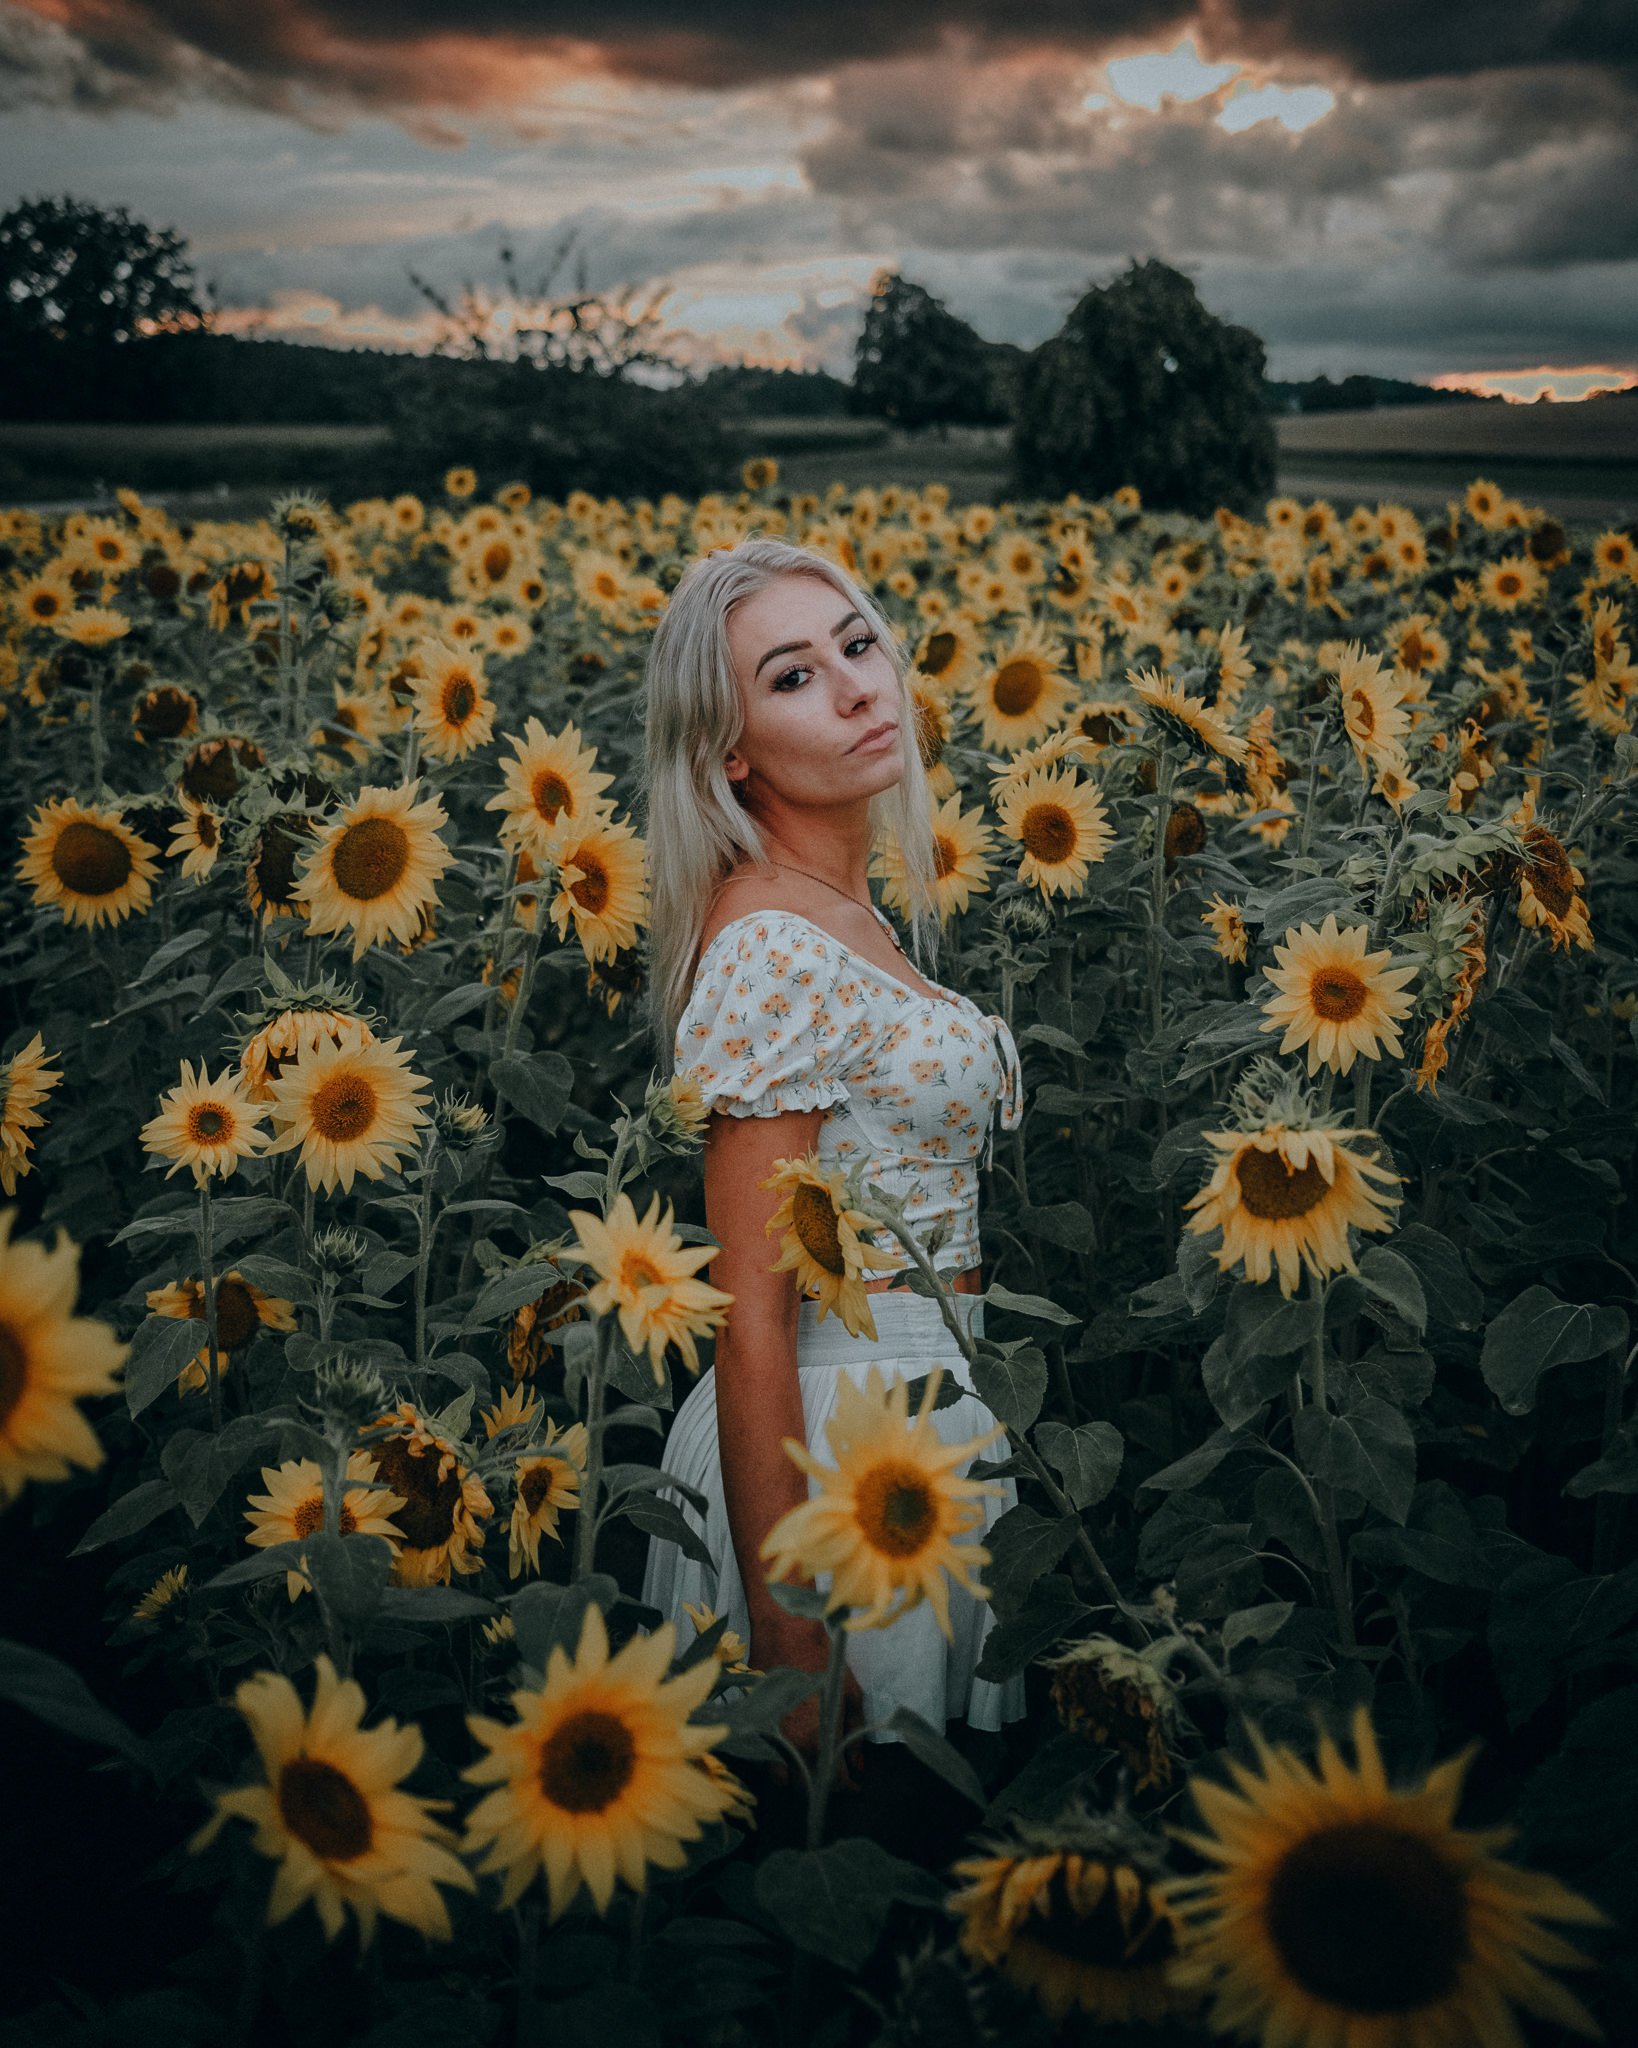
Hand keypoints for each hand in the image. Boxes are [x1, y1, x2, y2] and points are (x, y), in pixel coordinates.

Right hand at [750, 1622, 867, 1794]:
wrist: (783, 1633)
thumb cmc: (821, 1660)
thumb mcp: (850, 1694)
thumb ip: (855, 1733)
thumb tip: (858, 1764)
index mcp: (818, 1741)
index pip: (835, 1781)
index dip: (848, 1787)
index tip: (855, 1785)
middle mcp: (791, 1748)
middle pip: (807, 1787)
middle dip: (824, 1784)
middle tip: (836, 1773)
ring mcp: (769, 1740)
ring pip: (784, 1781)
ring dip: (800, 1778)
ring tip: (813, 1763)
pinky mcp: (755, 1730)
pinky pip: (767, 1763)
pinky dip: (780, 1765)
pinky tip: (792, 1752)